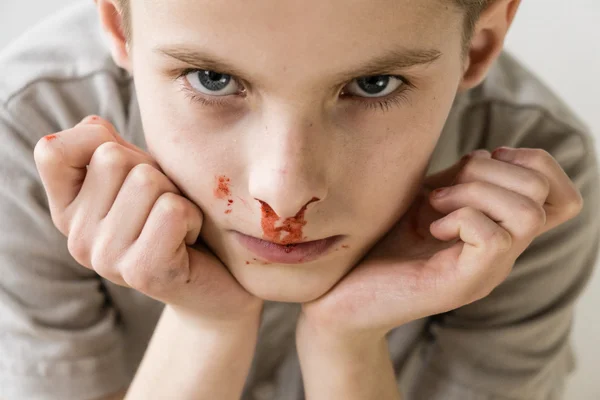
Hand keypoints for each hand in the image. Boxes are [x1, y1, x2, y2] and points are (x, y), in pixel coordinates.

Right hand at [34, 116, 260, 323]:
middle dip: (155, 170)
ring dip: (177, 194)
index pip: (51, 151)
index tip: (129, 166)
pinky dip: (192, 216)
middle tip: (166, 204)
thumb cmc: (178, 221)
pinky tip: (189, 239)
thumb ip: (112, 150)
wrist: (216, 285)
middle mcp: (77, 237)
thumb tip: (94, 127)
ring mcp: (105, 258)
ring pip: (146, 180)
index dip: (94, 140)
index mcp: (69, 210)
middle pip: (113, 157)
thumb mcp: (141, 178)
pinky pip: (172, 209)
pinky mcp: (142, 272)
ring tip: (178, 223)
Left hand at [300, 147, 583, 339]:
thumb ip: (460, 180)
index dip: (534, 163)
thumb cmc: (379, 244)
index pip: (561, 197)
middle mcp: (501, 254)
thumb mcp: (425, 200)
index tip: (484, 159)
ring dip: (474, 193)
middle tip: (443, 189)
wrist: (343, 293)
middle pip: (543, 194)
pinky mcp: (465, 285)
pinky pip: (494, 237)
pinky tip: (429, 227)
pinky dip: (460, 218)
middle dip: (490, 171)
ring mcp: (487, 271)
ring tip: (435, 205)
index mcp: (497, 230)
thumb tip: (488, 154)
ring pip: (526, 213)